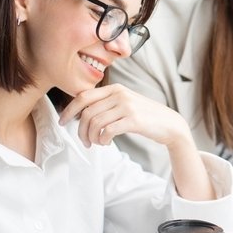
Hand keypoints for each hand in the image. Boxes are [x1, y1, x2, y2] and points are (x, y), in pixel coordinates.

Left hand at [58, 83, 191, 148]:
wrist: (169, 124)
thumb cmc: (144, 116)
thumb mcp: (125, 103)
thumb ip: (106, 103)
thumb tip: (81, 114)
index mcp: (115, 88)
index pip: (83, 97)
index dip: (69, 110)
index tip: (63, 122)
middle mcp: (119, 95)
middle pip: (87, 112)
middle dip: (80, 130)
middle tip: (84, 141)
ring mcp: (127, 106)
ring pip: (95, 123)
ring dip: (91, 137)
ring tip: (96, 143)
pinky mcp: (133, 120)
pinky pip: (107, 131)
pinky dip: (102, 140)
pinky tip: (106, 142)